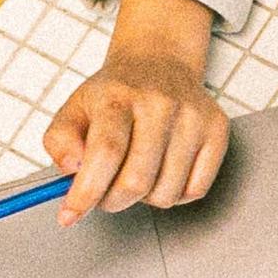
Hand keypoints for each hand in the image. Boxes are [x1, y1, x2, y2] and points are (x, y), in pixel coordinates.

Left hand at [47, 0, 232, 218]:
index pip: (105, 153)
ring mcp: (193, 117)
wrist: (160, 63)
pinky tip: (162, 172)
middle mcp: (160, 103)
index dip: (86, 192)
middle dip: (112, 201)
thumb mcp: (74, 109)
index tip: (70, 215)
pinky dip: (173, 193)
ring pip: (166, 193)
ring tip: (136, 173)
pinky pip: (194, 190)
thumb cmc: (114, 96)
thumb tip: (72, 170)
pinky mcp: (217, 131)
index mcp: (118, 96)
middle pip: (136, 180)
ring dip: (144, 198)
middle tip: (104, 193)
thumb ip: (59, 141)